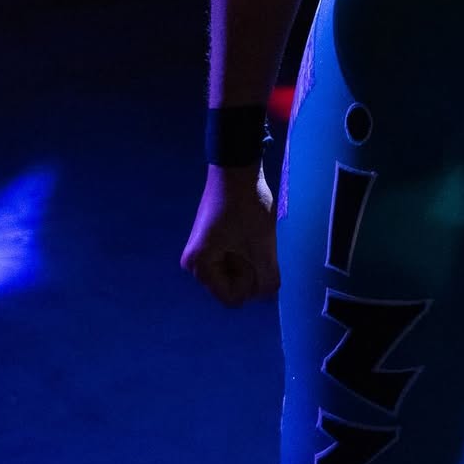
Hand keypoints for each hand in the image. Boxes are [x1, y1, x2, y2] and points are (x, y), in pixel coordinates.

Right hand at [181, 164, 279, 306]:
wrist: (236, 166)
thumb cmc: (247, 205)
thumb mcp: (262, 244)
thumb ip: (268, 277)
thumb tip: (269, 296)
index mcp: (199, 267)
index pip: (233, 297)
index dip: (251, 281)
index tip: (253, 252)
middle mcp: (193, 263)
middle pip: (232, 284)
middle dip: (250, 268)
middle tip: (254, 240)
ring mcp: (200, 250)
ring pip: (235, 270)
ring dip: (250, 257)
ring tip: (252, 232)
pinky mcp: (209, 239)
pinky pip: (232, 256)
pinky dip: (245, 247)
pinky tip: (249, 229)